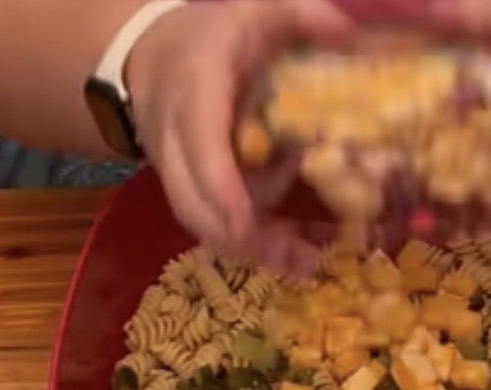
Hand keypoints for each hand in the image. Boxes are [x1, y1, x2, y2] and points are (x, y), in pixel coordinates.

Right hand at [125, 0, 352, 264]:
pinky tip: (290, 254)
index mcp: (194, 90)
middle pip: (191, 202)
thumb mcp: (251, 12)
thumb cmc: (208, 38)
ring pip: (198, 221)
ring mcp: (173, 170)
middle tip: (294, 261)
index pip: (200, 146)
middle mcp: (175, 138)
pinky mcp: (183, 189)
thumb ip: (298, 14)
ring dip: (248, 248)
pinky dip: (245, 243)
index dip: (220, 188)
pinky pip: (207, 224)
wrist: (146, 58)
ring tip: (303, 264)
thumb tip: (345, 28)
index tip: (245, 224)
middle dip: (238, 238)